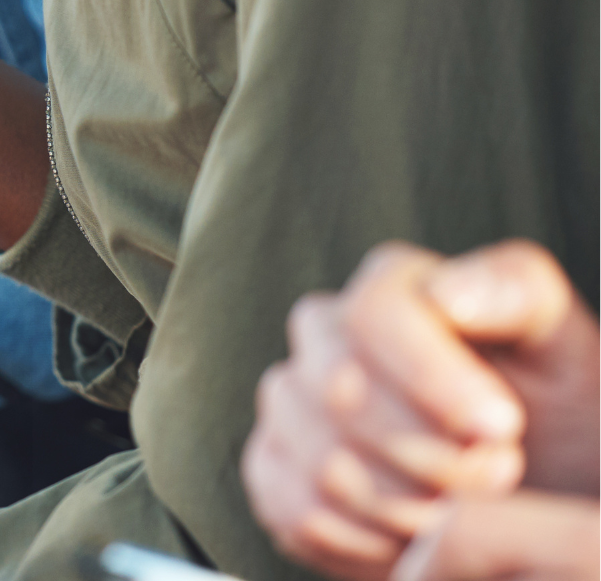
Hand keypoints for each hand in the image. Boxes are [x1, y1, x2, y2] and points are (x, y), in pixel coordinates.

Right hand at [243, 240, 598, 580]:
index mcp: (389, 285)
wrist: (537, 482)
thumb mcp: (556, 343)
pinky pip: (294, 510)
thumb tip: (447, 295)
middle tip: (500, 478)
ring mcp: (287, 400)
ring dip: (406, 508)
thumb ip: (513, 293)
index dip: (433, 379)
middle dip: (432, 456)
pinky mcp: (271, 466)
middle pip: (340, 393)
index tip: (501, 428)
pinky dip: (364, 541)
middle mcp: (322, 333)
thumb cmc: (552, 407)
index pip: (374, 314)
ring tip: (461, 511)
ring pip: (319, 461)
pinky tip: (411, 535)